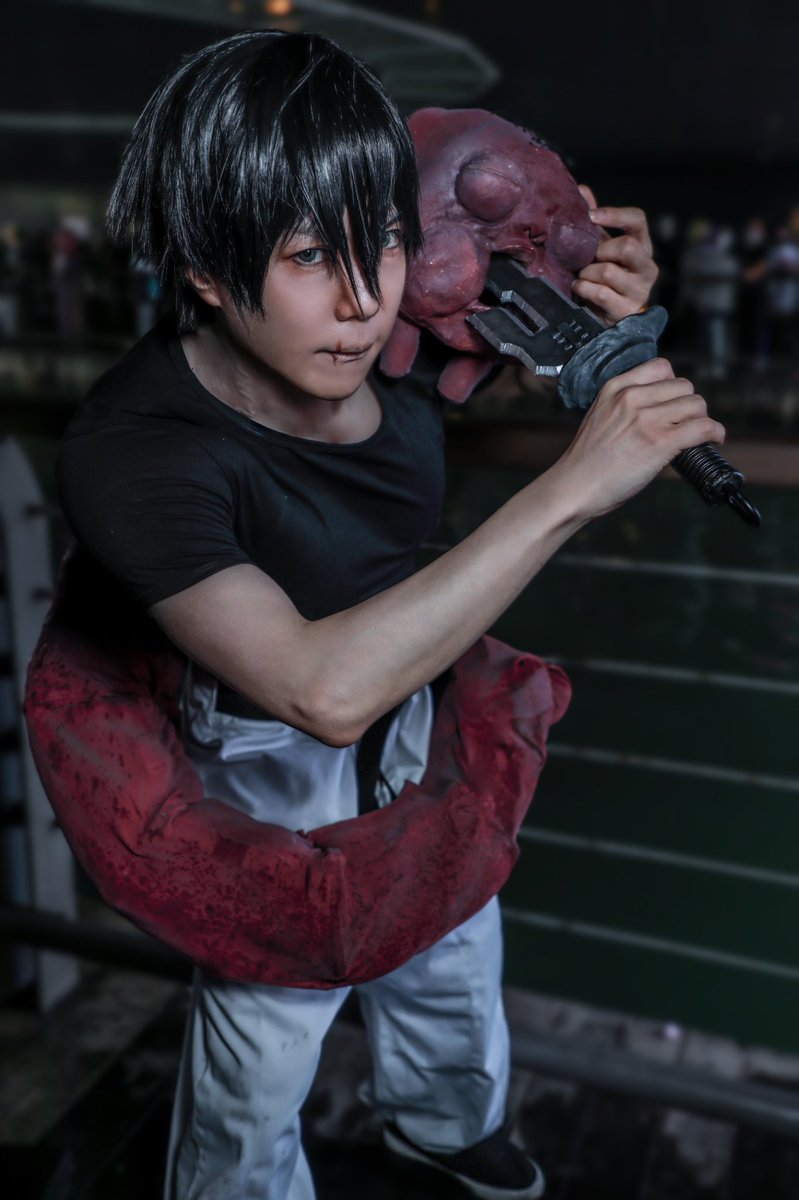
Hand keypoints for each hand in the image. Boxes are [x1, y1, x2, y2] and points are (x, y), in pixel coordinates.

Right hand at [555, 358, 724, 519]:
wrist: (574, 488)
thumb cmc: (586, 462)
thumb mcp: (600, 417)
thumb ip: (625, 406)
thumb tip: (661, 410)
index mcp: (615, 388)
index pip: (661, 367)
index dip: (673, 386)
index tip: (673, 403)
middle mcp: (632, 398)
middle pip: (683, 386)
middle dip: (689, 405)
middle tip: (686, 423)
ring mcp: (647, 419)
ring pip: (697, 404)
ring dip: (702, 419)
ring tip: (698, 434)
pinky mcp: (660, 442)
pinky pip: (703, 427)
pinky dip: (715, 433)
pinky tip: (713, 440)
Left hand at [572, 185, 658, 323]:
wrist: (608, 318)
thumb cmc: (605, 278)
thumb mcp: (601, 248)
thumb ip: (595, 223)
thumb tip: (582, 189)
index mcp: (642, 246)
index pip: (638, 220)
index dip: (616, 215)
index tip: (592, 216)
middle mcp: (646, 267)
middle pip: (627, 246)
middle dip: (600, 251)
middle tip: (588, 259)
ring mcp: (639, 290)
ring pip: (608, 271)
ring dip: (587, 273)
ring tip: (582, 277)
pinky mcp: (626, 310)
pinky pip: (601, 293)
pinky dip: (584, 289)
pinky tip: (579, 289)